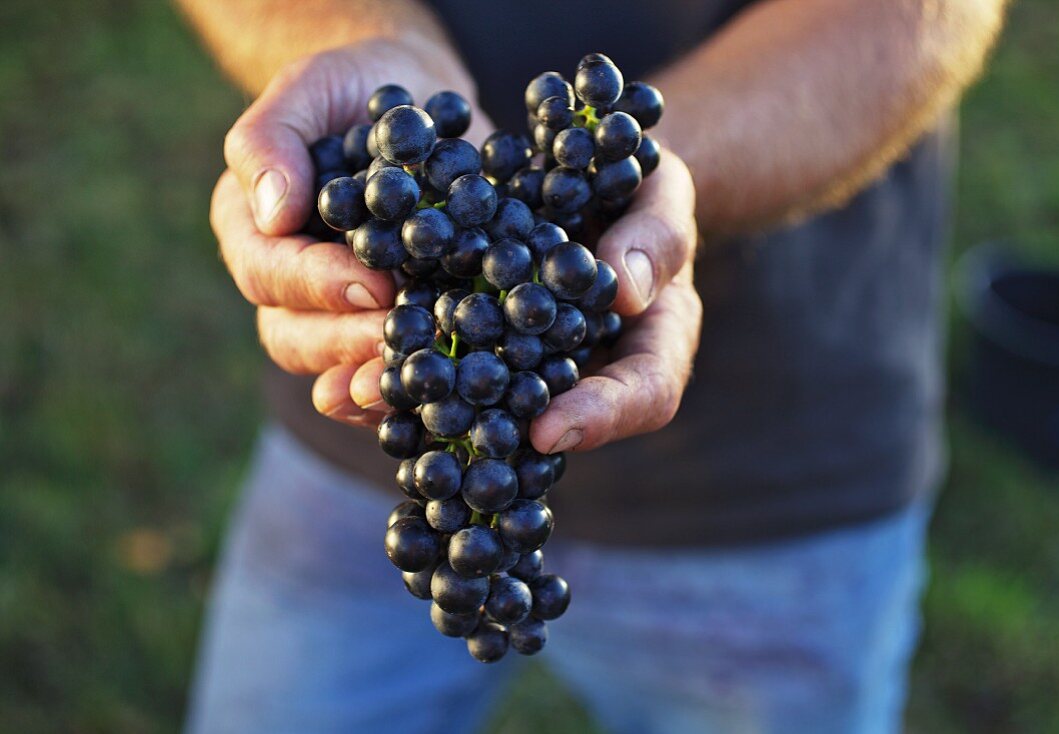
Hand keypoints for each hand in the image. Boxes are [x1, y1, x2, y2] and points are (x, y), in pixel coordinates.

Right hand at [210, 40, 493, 424]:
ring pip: (337, 370)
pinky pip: (391, 372)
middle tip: (403, 344)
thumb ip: (270, 140)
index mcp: (255, 233)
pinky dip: (417, 386)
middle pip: (295, 339)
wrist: (413, 104)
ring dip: (378, 381)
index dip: (318, 286)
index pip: (270, 275)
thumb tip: (274, 213)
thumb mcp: (308, 88)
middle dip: (348, 346)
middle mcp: (288, 286)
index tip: (373, 286)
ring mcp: (337, 315)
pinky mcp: (392, 324)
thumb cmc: (350, 90)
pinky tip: (456, 389)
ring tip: (424, 382)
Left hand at [332, 149, 701, 454]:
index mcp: (655, 344)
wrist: (589, 176)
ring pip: (490, 408)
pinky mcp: (482, 345)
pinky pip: (448, 372)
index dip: (602, 417)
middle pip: (558, 421)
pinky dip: (402, 374)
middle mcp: (592, 371)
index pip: (645, 394)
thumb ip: (657, 235)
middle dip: (497, 436)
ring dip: (427, 411)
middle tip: (439, 433)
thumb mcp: (661, 192)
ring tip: (364, 398)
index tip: (548, 429)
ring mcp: (534, 365)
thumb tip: (627, 291)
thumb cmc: (639, 185)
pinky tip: (342, 374)